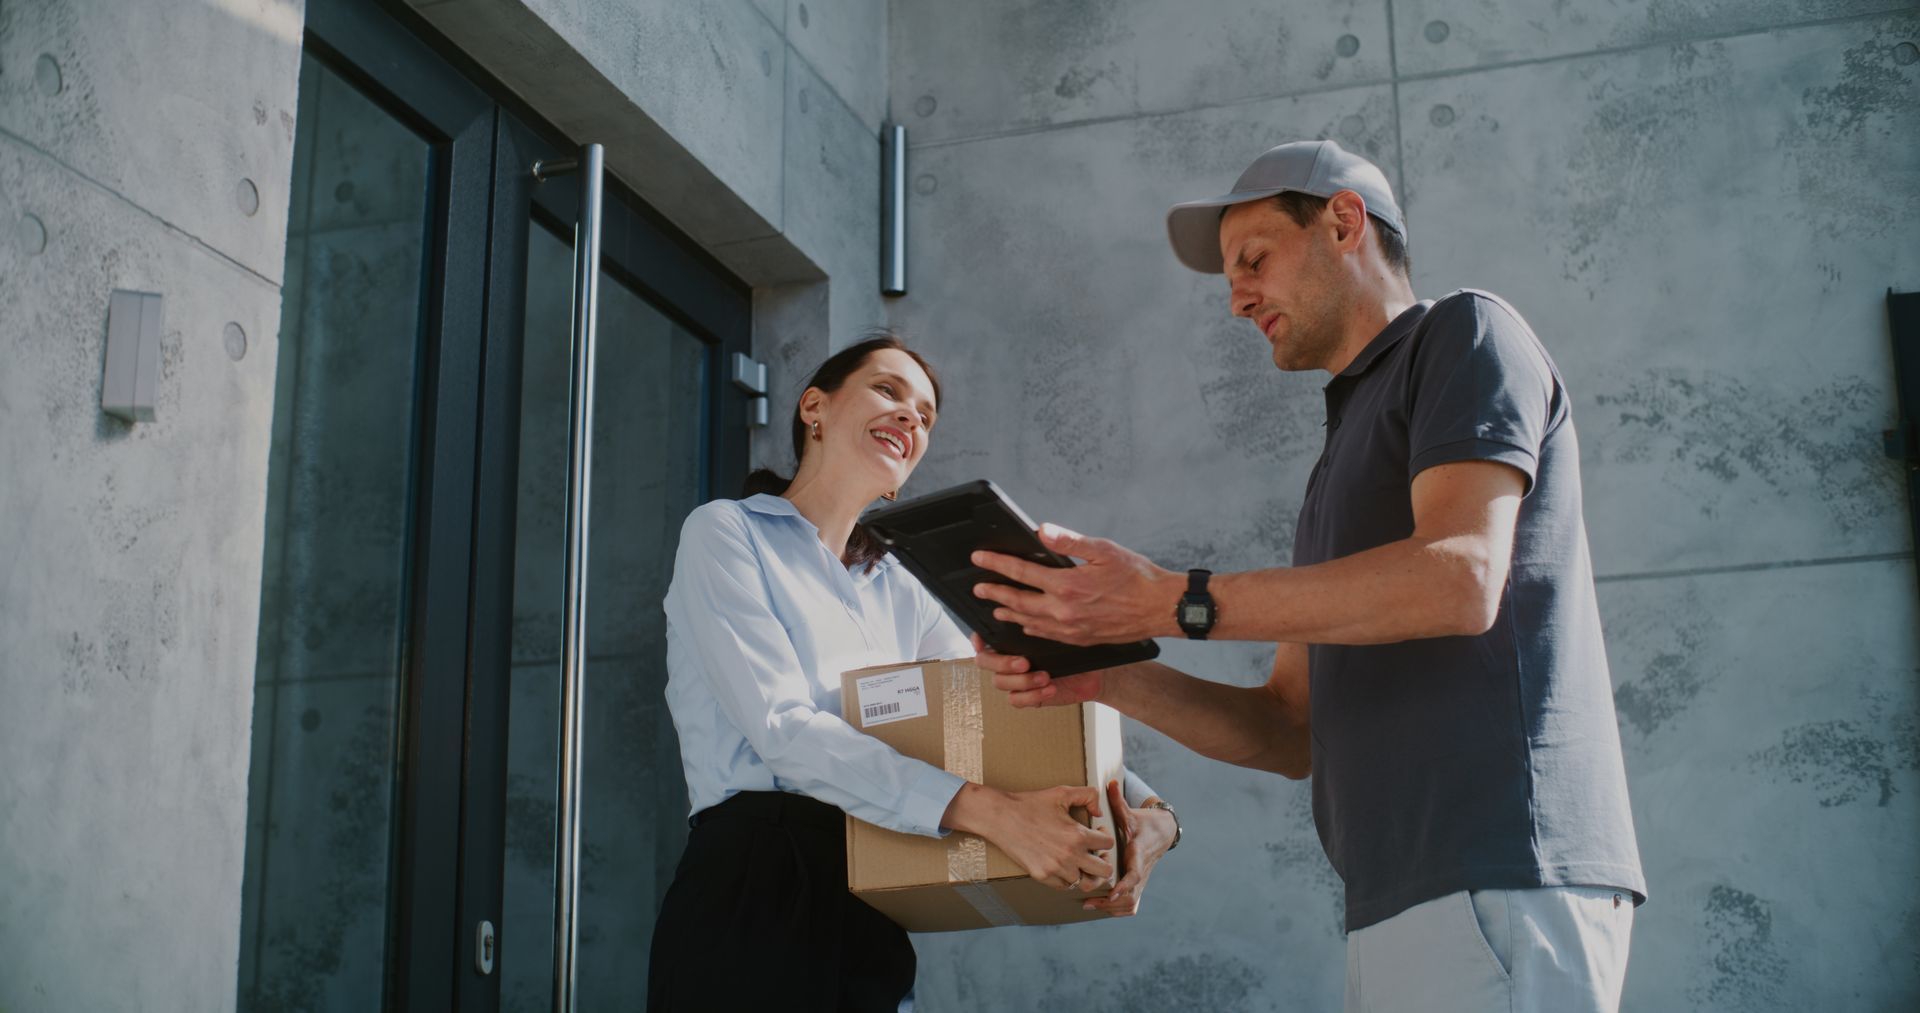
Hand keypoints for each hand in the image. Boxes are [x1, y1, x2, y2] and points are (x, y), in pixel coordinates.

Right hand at [942, 783, 1115, 890]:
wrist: (1001, 817)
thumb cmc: (1031, 803)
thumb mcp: (1062, 792)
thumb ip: (1088, 795)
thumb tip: (1099, 812)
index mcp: (1077, 835)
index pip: (1109, 844)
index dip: (1105, 837)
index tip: (1097, 833)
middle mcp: (1069, 855)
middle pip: (1104, 871)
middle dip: (1103, 861)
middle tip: (1095, 854)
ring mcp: (1055, 869)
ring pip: (1085, 882)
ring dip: (1084, 871)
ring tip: (1078, 861)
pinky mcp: (1042, 876)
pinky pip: (1064, 886)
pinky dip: (1066, 878)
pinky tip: (1062, 865)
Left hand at [971, 524, 1181, 644]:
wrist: (1161, 608)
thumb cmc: (1138, 577)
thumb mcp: (1104, 550)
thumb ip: (1070, 541)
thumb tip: (1042, 532)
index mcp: (1067, 585)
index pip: (1021, 573)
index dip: (996, 564)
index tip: (979, 559)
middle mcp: (1064, 611)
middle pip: (1018, 602)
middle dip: (994, 593)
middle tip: (978, 588)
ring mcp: (1071, 629)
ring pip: (1029, 622)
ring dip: (1009, 613)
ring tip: (995, 608)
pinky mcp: (1081, 640)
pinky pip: (1047, 636)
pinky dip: (1030, 628)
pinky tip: (1026, 625)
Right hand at [971, 634, 1103, 708]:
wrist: (1091, 675)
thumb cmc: (1072, 651)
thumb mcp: (1056, 637)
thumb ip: (1039, 629)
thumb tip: (1029, 618)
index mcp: (1010, 643)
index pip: (984, 640)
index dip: (977, 641)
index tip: (981, 641)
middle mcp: (1007, 661)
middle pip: (984, 662)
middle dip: (1002, 663)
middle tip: (1024, 663)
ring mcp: (1014, 680)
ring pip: (1000, 682)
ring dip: (1023, 681)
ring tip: (1045, 677)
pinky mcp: (1025, 697)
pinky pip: (1015, 700)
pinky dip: (1032, 695)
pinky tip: (1050, 688)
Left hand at [1083, 780, 1176, 917]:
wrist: (1163, 832)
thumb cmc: (1142, 822)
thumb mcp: (1130, 813)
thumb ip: (1118, 801)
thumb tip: (1110, 782)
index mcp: (1139, 853)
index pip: (1135, 873)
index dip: (1124, 884)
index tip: (1112, 892)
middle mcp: (1142, 870)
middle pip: (1131, 895)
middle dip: (1111, 902)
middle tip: (1088, 901)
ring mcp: (1142, 880)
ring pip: (1132, 903)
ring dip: (1112, 908)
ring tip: (1090, 905)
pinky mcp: (1140, 885)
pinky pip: (1132, 905)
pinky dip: (1119, 910)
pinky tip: (1102, 907)